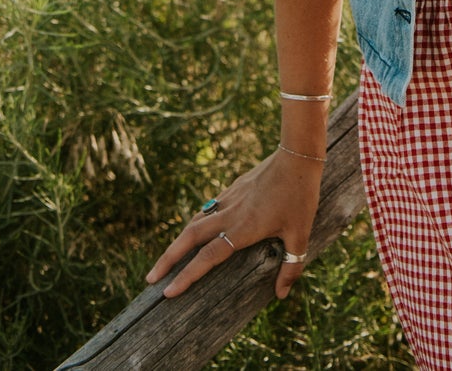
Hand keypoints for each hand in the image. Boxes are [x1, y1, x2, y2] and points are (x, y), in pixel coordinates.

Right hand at [145, 146, 324, 301]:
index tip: (168, 292)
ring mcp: (229, 198)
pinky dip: (196, 222)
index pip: (207, 257)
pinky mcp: (233, 187)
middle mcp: (230, 214)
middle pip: (189, 238)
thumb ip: (291, 266)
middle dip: (168, 259)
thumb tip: (281, 295)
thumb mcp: (300, 234)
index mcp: (243, 229)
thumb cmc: (300, 196)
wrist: (297, 155)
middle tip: (151, 278)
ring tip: (167, 258)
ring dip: (178, 240)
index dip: (187, 276)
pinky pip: (208, 208)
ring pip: (195, 221)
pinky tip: (195, 228)